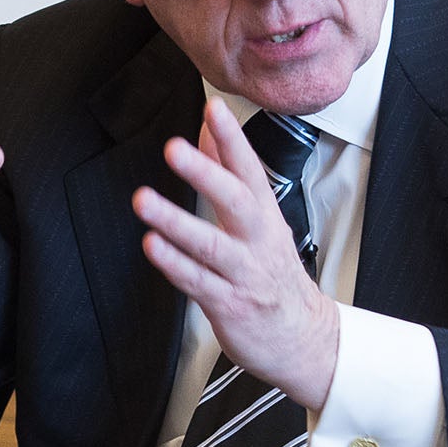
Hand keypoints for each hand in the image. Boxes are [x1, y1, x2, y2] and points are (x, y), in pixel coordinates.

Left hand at [132, 98, 340, 408]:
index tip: (214, 108)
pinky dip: (175, 263)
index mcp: (265, 216)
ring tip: (143, 200)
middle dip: (205, 172)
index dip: (233, 138)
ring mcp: (244, 273)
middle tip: (174, 148)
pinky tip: (152, 246)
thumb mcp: (261, 219)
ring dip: (175, 220)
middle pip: (235, 200)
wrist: (304, 339)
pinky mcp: (229, 304)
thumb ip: (231, 172)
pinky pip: (198, 281)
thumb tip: (209, 129)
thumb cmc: (274, 275)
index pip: (251, 169)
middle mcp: (257, 241)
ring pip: (210, 243)